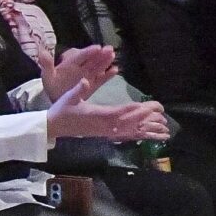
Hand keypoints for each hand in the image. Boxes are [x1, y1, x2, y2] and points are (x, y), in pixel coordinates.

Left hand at [38, 43, 117, 105]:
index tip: (97, 47)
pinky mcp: (94, 83)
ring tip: (113, 56)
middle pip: (92, 59)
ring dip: (106, 61)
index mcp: (70, 64)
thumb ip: (47, 65)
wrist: (59, 101)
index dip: (88, 52)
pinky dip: (108, 75)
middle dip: (101, 54)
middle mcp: (82, 67)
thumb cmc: (53, 87)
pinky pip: (102, 78)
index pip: (80, 56)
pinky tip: (115, 70)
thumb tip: (42, 52)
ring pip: (99, 67)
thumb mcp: (48, 76)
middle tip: (110, 49)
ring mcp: (89, 75)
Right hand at [45, 79, 169, 143]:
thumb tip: (85, 81)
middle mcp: (102, 125)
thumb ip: (78, 90)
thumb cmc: (61, 110)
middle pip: (127, 122)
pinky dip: (136, 134)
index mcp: (95, 114)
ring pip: (128, 130)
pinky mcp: (104, 134)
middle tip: (161, 115)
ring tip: (163, 129)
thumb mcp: (68, 97)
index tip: (142, 107)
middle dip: (144, 118)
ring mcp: (104, 131)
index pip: (115, 112)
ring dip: (145, 129)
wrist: (53, 127)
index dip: (129, 110)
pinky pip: (123, 135)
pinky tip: (148, 134)